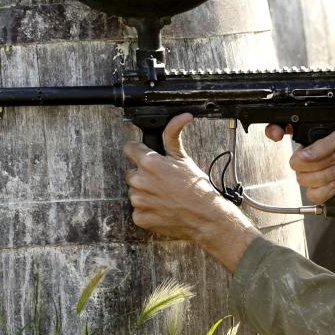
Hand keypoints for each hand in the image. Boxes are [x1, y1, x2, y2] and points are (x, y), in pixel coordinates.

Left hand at [123, 114, 259, 271]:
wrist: (206, 217)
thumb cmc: (197, 189)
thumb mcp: (184, 158)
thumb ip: (174, 134)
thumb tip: (182, 116)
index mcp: (149, 163)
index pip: (129, 149)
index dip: (139, 151)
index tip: (145, 156)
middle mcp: (139, 181)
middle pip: (132, 172)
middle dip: (144, 175)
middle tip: (162, 181)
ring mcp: (138, 201)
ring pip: (134, 192)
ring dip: (145, 193)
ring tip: (165, 196)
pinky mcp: (139, 217)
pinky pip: (138, 210)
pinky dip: (147, 210)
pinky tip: (162, 208)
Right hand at [264, 120, 334, 203]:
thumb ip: (324, 143)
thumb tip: (304, 155)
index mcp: (315, 137)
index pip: (286, 131)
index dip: (275, 131)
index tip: (278, 135)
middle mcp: (313, 155)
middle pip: (295, 163)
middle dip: (316, 163)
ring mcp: (318, 173)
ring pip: (303, 180)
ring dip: (324, 176)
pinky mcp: (325, 189)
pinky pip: (312, 195)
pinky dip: (325, 190)